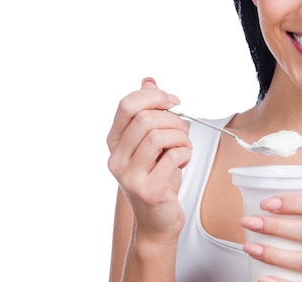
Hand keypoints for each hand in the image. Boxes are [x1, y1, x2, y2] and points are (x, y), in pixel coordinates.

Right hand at [106, 77, 191, 243]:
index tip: (173, 101)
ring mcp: (130, 176)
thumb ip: (148, 111)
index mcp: (115, 142)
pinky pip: (173, 156)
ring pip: (159, 136)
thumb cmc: (157, 178)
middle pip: (146, 118)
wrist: (157, 220)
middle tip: (183, 131)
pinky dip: (186, 154)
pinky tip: (183, 161)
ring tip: (184, 147)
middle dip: (174, 119)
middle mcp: (117, 158)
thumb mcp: (151, 142)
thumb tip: (148, 81)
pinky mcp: (148, 190)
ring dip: (181, 137)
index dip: (154, 97)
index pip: (127, 105)